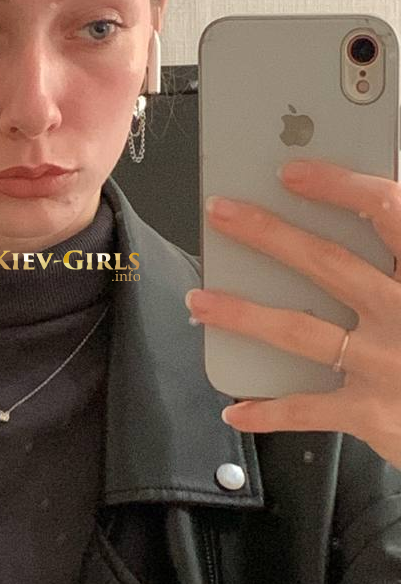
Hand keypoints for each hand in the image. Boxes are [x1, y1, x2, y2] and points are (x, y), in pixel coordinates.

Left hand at [184, 158, 400, 466]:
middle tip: (222, 212)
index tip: (293, 171)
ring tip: (201, 299)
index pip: (389, 212)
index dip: (339, 187)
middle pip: (328, 263)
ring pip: (301, 332)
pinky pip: (307, 409)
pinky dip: (267, 410)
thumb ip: (399, 251)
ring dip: (243, 313)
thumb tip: (368, 211)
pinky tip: (235, 406)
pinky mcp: (373, 413)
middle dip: (267, 234)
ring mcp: (387, 365)